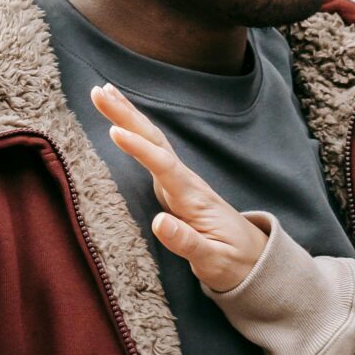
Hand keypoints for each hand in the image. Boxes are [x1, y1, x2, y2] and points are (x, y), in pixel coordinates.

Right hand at [90, 85, 269, 291]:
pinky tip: (122, 119)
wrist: (255, 259)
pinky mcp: (175, 185)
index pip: (164, 167)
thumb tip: (158, 223)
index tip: (115, 131)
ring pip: (153, 141)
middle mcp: (186, 183)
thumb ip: (186, 243)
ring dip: (128, 116)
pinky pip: (152, 151)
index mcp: (193, 199)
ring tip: (103, 92)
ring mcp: (181, 181)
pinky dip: (135, 132)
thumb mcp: (212, 261)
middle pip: (155, 142)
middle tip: (98, 92)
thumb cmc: (234, 262)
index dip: (140, 149)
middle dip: (127, 116)